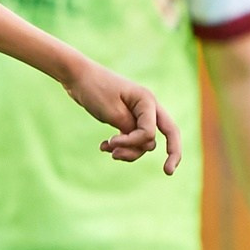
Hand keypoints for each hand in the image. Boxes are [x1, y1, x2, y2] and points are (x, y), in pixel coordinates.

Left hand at [65, 64, 181, 173]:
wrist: (78, 76)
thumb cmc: (94, 90)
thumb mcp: (111, 112)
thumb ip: (130, 130)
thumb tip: (148, 145)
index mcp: (147, 101)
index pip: (150, 132)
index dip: (132, 143)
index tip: (111, 142)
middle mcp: (148, 107)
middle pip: (170, 133)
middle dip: (172, 153)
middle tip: (168, 172)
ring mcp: (139, 113)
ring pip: (145, 141)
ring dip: (128, 150)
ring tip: (106, 149)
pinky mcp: (128, 118)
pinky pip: (133, 138)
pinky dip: (121, 145)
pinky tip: (103, 147)